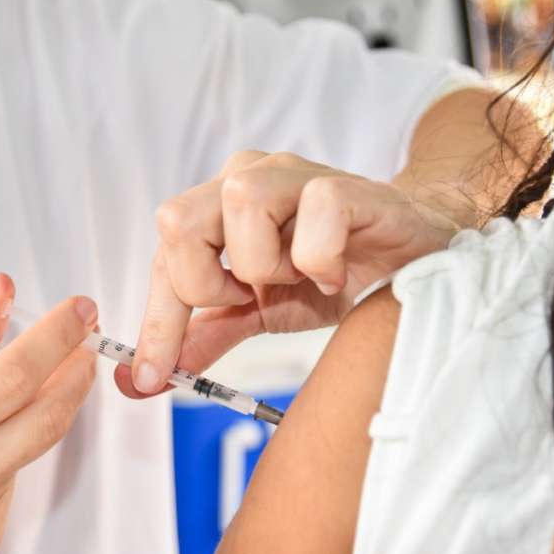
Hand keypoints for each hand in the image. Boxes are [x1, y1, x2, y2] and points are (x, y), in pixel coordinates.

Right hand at [0, 274, 98, 553]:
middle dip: (75, 371)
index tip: (78, 313)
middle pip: (44, 417)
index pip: (11, 378)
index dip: (55, 338)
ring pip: (34, 448)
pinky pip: (17, 481)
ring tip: (34, 378)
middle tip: (82, 340)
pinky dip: (13, 449)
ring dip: (45, 406)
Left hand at [118, 151, 459, 396]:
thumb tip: (142, 378)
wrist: (410, 256)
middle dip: (207, 285)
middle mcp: (247, 178)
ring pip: (241, 206)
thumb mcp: (260, 312)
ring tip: (300, 278)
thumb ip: (205, 335)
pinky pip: (316, 212)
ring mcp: (295, 175)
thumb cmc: (335, 272)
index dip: (157, 321)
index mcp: (218, 207)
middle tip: (250, 299)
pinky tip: (337, 272)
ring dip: (268, 266)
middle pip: (177, 221)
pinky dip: (321, 260)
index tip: (149, 377)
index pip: (164, 258)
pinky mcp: (345, 185)